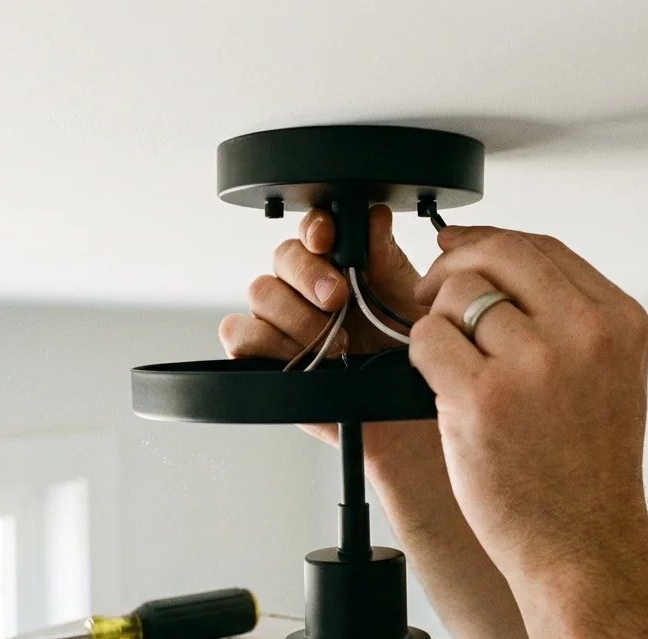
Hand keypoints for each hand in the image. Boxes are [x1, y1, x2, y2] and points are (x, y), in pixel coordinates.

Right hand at [219, 205, 428, 451]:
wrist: (405, 415)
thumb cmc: (410, 357)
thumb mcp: (409, 302)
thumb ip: (386, 258)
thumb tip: (372, 215)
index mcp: (340, 266)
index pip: (314, 230)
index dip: (315, 228)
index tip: (328, 239)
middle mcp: (305, 290)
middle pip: (282, 256)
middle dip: (309, 274)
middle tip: (338, 300)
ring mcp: (282, 323)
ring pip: (260, 292)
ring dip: (296, 315)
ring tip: (335, 345)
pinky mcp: (263, 359)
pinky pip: (238, 334)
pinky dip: (264, 341)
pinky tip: (301, 356)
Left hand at [409, 226, 647, 581]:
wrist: (586, 549)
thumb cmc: (587, 472)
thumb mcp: (608, 376)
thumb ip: (567, 318)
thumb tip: (495, 262)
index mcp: (619, 322)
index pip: (543, 248)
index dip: (489, 242)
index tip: (459, 249)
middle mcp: (584, 335)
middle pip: (497, 255)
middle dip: (452, 265)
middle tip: (430, 294)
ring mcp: (534, 364)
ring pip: (455, 297)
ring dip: (439, 326)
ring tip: (455, 370)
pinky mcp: (483, 398)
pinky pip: (428, 339)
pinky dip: (422, 358)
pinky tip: (442, 389)